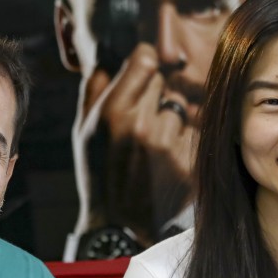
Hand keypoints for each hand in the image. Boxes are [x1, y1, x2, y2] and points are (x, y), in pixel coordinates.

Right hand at [70, 43, 195, 245]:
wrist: (119, 223)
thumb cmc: (98, 172)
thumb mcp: (83, 130)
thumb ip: (95, 87)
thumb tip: (108, 54)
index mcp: (113, 112)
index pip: (146, 57)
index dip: (143, 65)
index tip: (141, 77)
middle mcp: (143, 125)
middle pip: (164, 80)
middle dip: (155, 93)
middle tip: (142, 118)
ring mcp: (169, 145)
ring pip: (180, 106)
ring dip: (170, 118)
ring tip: (153, 143)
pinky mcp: (190, 162)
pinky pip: (193, 132)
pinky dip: (182, 141)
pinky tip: (165, 159)